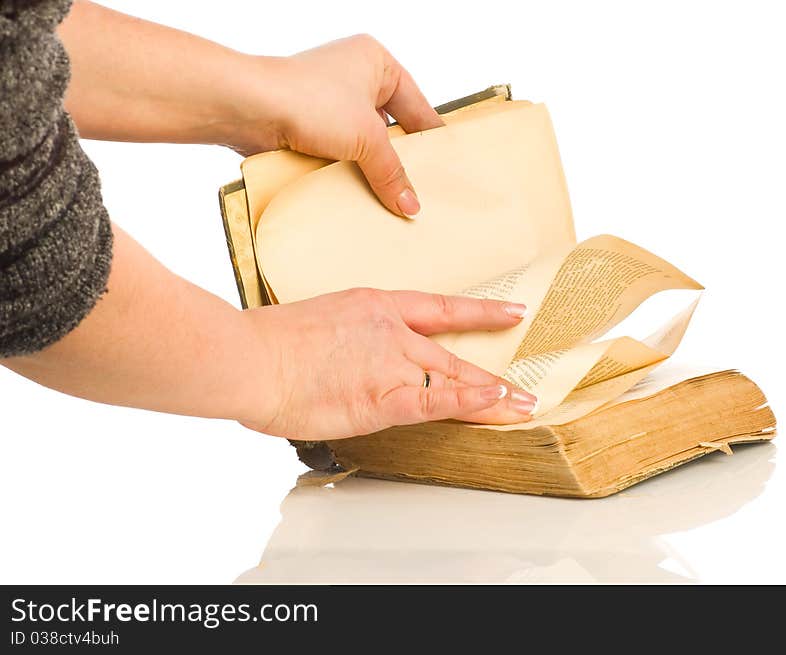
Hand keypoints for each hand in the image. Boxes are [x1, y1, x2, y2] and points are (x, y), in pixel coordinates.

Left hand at [233, 34, 443, 217]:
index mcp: (377, 62)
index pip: (417, 106)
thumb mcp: (366, 139)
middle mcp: (354, 75)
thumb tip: (411, 206)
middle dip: (400, 159)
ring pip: (363, 142)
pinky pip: (339, 151)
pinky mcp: (307, 123)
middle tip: (419, 190)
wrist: (247, 107)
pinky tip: (359, 195)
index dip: (431, 139)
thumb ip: (392, 172)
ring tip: (391, 198)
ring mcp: (328, 100)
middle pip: (391, 126)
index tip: (445, 170)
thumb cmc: (310, 102)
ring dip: (371, 168)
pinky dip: (347, 171)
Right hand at [240, 288, 537, 439]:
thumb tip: (348, 358)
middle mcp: (391, 330)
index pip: (440, 307)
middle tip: (525, 383)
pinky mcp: (383, 397)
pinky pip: (436, 400)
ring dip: (492, 396)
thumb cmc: (267, 344)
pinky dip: (469, 402)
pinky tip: (495, 403)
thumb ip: (345, 339)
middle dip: (493, 370)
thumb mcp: (317, 322)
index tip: (511, 313)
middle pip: (453, 352)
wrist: (249, 358)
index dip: (479, 312)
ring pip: (453, 378)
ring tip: (523, 406)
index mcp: (374, 305)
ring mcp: (390, 362)